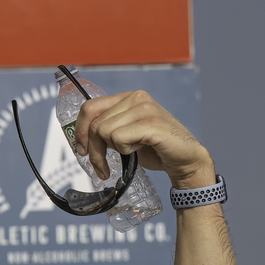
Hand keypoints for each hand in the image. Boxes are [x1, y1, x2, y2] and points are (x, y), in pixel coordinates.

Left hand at [76, 90, 215, 189]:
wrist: (184, 159)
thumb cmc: (153, 148)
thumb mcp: (124, 135)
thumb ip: (105, 129)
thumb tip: (80, 139)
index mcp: (127, 98)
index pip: (89, 108)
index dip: (80, 131)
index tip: (82, 151)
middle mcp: (136, 98)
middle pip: (95, 124)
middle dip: (94, 150)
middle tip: (102, 167)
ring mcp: (145, 108)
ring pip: (104, 131)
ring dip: (113, 151)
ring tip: (130, 153)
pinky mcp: (152, 123)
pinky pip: (119, 138)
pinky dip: (126, 150)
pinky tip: (141, 149)